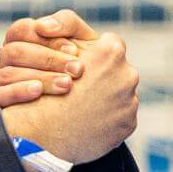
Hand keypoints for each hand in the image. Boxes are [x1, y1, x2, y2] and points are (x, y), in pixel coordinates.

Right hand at [0, 9, 98, 111]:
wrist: (83, 109)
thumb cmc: (78, 71)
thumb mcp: (81, 42)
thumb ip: (66, 23)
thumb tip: (43, 25)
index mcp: (20, 42)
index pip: (21, 30)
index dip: (47, 38)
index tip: (74, 50)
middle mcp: (4, 61)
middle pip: (14, 52)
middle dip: (48, 60)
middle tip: (77, 70)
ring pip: (7, 74)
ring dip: (40, 77)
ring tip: (65, 84)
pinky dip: (18, 92)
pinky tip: (38, 92)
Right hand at [0, 32, 138, 163]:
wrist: (42, 132)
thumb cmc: (45, 88)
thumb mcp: (55, 51)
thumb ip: (77, 39)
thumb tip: (92, 39)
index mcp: (112, 52)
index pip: (110, 44)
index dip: (94, 54)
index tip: (82, 65)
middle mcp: (128, 75)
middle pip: (118, 71)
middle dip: (104, 77)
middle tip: (82, 88)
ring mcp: (130, 101)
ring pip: (121, 95)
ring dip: (107, 99)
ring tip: (84, 107)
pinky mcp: (128, 124)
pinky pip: (120, 118)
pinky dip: (108, 119)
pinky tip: (89, 122)